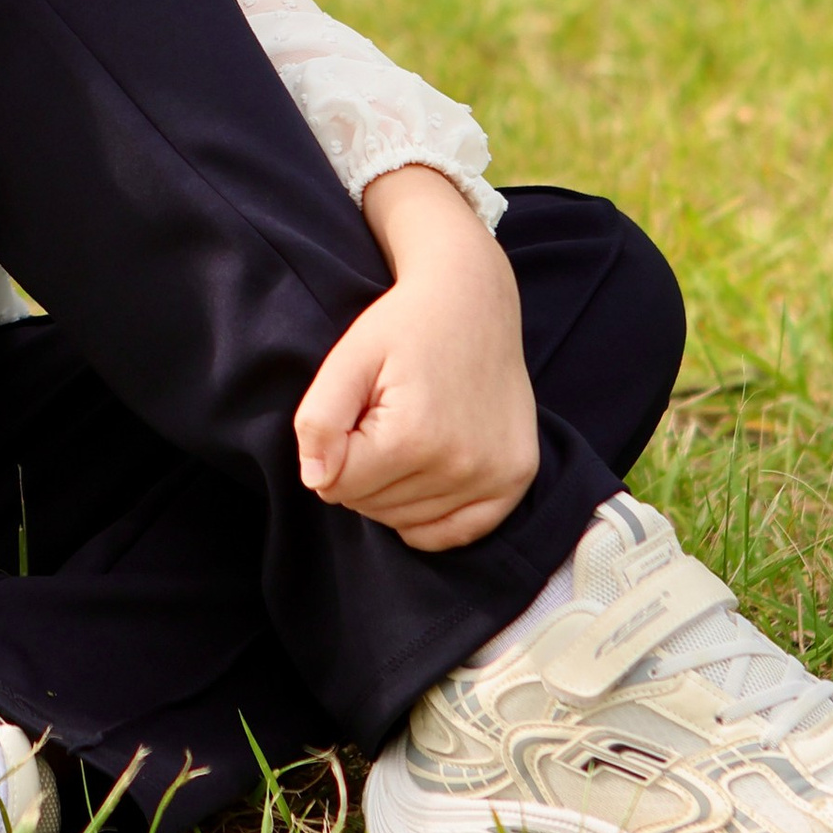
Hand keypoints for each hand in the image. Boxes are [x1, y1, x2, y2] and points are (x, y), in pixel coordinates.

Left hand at [294, 169, 537, 550]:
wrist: (474, 299)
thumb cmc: (404, 326)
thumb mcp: (349, 358)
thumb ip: (319, 419)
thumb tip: (316, 480)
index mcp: (413, 437)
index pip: (337, 487)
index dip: (332, 451)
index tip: (354, 411)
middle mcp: (460, 465)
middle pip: (372, 507)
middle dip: (362, 469)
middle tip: (382, 416)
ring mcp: (495, 476)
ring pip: (407, 522)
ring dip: (394, 488)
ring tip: (410, 431)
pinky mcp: (516, 479)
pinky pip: (458, 532)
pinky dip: (432, 515)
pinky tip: (428, 472)